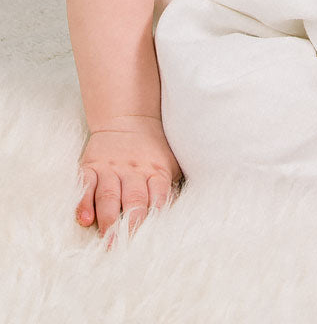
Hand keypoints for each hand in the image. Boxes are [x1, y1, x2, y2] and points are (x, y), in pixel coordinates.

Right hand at [76, 116, 181, 237]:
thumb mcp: (169, 163)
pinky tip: (85, 219)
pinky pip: (86, 186)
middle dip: (131, 224)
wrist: (129, 119)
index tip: (154, 240)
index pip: (159, 196)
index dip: (156, 217)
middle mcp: (134, 171)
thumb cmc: (153, 149)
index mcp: (157, 171)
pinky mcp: (91, 167)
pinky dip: (84, 203)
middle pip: (134, 200)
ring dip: (108, 219)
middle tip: (127, 248)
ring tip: (107, 241)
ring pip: (109, 196)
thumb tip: (181, 217)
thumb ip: (170, 188)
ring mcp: (111, 169)